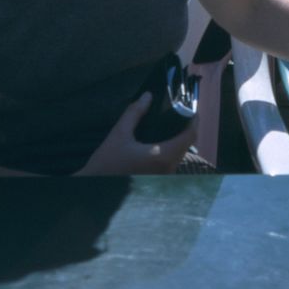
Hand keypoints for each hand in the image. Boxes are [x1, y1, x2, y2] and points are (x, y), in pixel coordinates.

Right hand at [76, 93, 198, 175]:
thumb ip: (135, 113)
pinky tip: (160, 140)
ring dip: (178, 139)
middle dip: (184, 128)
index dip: (193, 120)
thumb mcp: (118, 134)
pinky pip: (171, 162)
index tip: (192, 107)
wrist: (95, 191)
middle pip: (186, 145)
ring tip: (169, 123)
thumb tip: (148, 96)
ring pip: (179, 155)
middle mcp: (168, 170)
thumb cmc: (106, 164)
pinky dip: (171, 149)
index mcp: (162, 157)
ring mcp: (163, 178)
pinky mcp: (157, 182)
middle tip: (178, 111)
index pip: (189, 136)